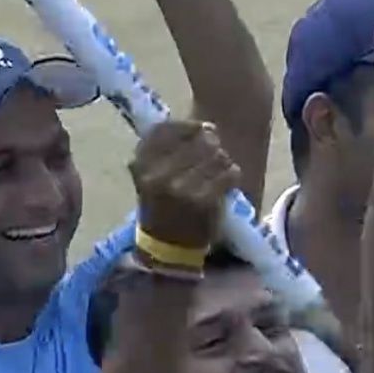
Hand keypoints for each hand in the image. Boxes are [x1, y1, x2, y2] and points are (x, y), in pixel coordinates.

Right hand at [130, 119, 238, 249]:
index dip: (187, 126)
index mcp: (141, 165)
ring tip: (219, 172)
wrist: (168, 246)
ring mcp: (179, 188)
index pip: (164, 129)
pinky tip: (229, 181)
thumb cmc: (163, 206)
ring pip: (216, 156)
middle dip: (211, 145)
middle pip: (197, 141)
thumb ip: (168, 150)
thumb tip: (207, 127)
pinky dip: (232, 175)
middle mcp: (157, 175)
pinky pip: (228, 174)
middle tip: (215, 155)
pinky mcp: (202, 201)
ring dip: (223, 162)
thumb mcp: (151, 176)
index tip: (201, 128)